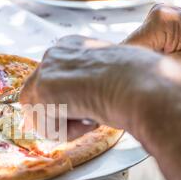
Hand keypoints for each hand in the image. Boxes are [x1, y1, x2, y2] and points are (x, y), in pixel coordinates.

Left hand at [20, 35, 180, 138]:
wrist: (145, 86)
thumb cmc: (140, 85)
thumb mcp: (110, 79)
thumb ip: (87, 85)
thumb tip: (78, 106)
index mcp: (71, 47)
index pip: (49, 83)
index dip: (64, 105)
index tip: (88, 109)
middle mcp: (54, 53)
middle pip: (35, 99)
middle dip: (58, 117)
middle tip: (90, 115)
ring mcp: (47, 70)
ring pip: (38, 115)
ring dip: (65, 126)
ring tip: (92, 115)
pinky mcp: (43, 89)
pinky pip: (46, 128)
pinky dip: (68, 133)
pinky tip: (89, 117)